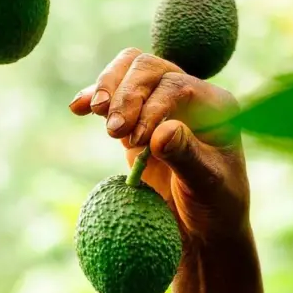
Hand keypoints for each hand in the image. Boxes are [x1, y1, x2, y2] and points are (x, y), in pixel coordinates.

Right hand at [68, 48, 250, 244]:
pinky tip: (77, 108)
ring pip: (130, 69)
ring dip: (108, 87)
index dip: (152, 107)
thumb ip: (187, 157)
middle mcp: (189, 95)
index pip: (178, 86)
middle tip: (115, 131)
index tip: (138, 141)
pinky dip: (93, 95)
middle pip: (150, 68)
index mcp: (215, 106)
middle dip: (127, 94)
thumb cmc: (214, 205)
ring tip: (98, 114)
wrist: (201, 224)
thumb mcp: (207, 186)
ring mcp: (161, 102)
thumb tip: (162, 132)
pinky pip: (113, 92)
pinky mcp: (136, 117)